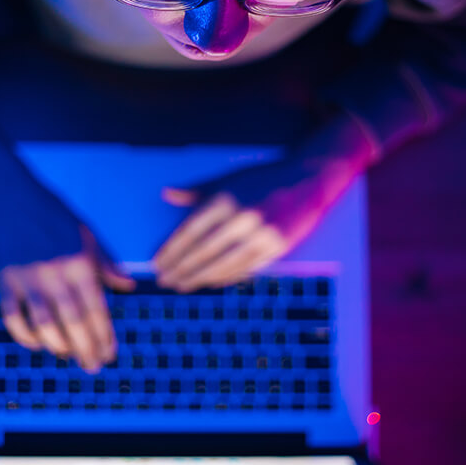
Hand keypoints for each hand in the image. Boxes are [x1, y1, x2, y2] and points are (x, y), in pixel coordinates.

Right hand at [0, 183, 134, 372]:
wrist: (14, 197)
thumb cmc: (55, 216)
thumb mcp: (88, 236)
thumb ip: (107, 264)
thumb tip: (129, 287)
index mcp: (80, 264)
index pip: (97, 309)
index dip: (104, 336)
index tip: (109, 355)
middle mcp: (56, 274)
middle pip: (74, 323)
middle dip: (86, 349)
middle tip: (93, 367)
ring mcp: (28, 279)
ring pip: (45, 325)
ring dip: (58, 346)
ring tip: (68, 356)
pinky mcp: (4, 281)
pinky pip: (13, 318)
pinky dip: (24, 336)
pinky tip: (37, 344)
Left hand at [152, 153, 361, 292]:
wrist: (308, 179)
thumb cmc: (262, 179)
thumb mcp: (227, 179)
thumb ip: (196, 190)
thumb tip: (167, 193)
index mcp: (225, 199)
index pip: (190, 231)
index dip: (171, 250)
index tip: (157, 263)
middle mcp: (242, 217)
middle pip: (203, 251)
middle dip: (181, 268)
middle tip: (164, 280)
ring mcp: (262, 234)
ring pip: (223, 264)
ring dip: (200, 278)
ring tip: (182, 285)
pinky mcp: (278, 246)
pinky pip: (246, 267)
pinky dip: (225, 277)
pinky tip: (211, 281)